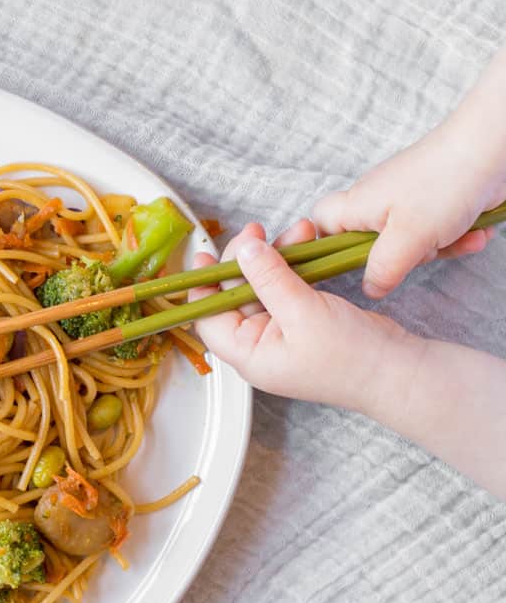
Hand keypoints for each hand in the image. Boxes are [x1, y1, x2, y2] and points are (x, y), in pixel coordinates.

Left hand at [190, 220, 421, 411]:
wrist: (397, 371)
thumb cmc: (351, 357)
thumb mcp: (303, 312)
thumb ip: (269, 279)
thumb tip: (244, 250)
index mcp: (248, 354)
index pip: (209, 317)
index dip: (205, 285)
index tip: (207, 254)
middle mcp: (259, 345)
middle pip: (236, 295)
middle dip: (247, 260)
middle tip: (257, 231)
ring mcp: (281, 332)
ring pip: (264, 286)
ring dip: (276, 257)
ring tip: (298, 230)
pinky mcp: (303, 321)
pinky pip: (287, 288)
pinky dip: (294, 266)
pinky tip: (305, 243)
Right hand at [312, 116, 504, 298]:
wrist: (492, 147)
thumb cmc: (445, 184)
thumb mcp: (409, 239)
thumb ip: (383, 270)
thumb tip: (370, 288)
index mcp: (356, 205)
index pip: (320, 226)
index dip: (328, 247)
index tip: (351, 262)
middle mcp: (375, 200)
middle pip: (370, 244)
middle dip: (402, 256)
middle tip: (418, 249)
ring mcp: (405, 199)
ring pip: (409, 241)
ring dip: (439, 246)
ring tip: (459, 236)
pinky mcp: (433, 199)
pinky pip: (435, 230)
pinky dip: (456, 235)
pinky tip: (475, 232)